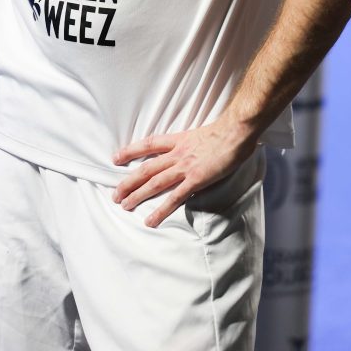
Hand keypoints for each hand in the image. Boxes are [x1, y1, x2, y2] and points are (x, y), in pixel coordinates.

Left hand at [111, 115, 256, 227]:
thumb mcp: (202, 133)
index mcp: (179, 139)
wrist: (236, 131)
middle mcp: (177, 153)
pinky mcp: (195, 180)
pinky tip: (150, 220)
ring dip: (138, 195)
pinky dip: (161, 210)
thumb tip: (195, 148)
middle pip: (147, 168)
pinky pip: (175, 198)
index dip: (131, 151)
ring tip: (124, 205)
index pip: (148, 144)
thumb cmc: (225, 130)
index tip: (116, 158)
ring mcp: (185, 167)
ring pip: (155, 183)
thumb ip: (194, 142)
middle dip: (129, 181)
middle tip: (115, 194)